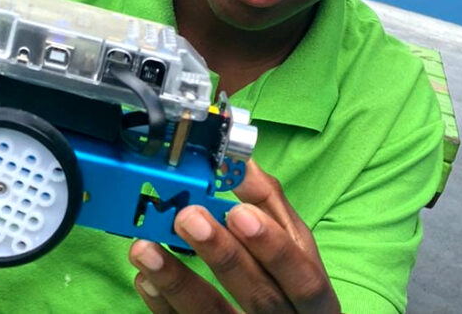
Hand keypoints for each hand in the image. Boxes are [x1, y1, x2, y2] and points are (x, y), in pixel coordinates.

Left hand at [128, 160, 340, 312]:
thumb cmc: (289, 283)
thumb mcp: (294, 246)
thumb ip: (270, 206)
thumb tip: (241, 162)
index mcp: (316, 303)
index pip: (304, 279)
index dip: (273, 247)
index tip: (239, 212)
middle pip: (259, 298)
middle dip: (223, 255)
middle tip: (188, 217)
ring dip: (177, 281)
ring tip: (146, 247)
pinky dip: (162, 305)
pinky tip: (145, 278)